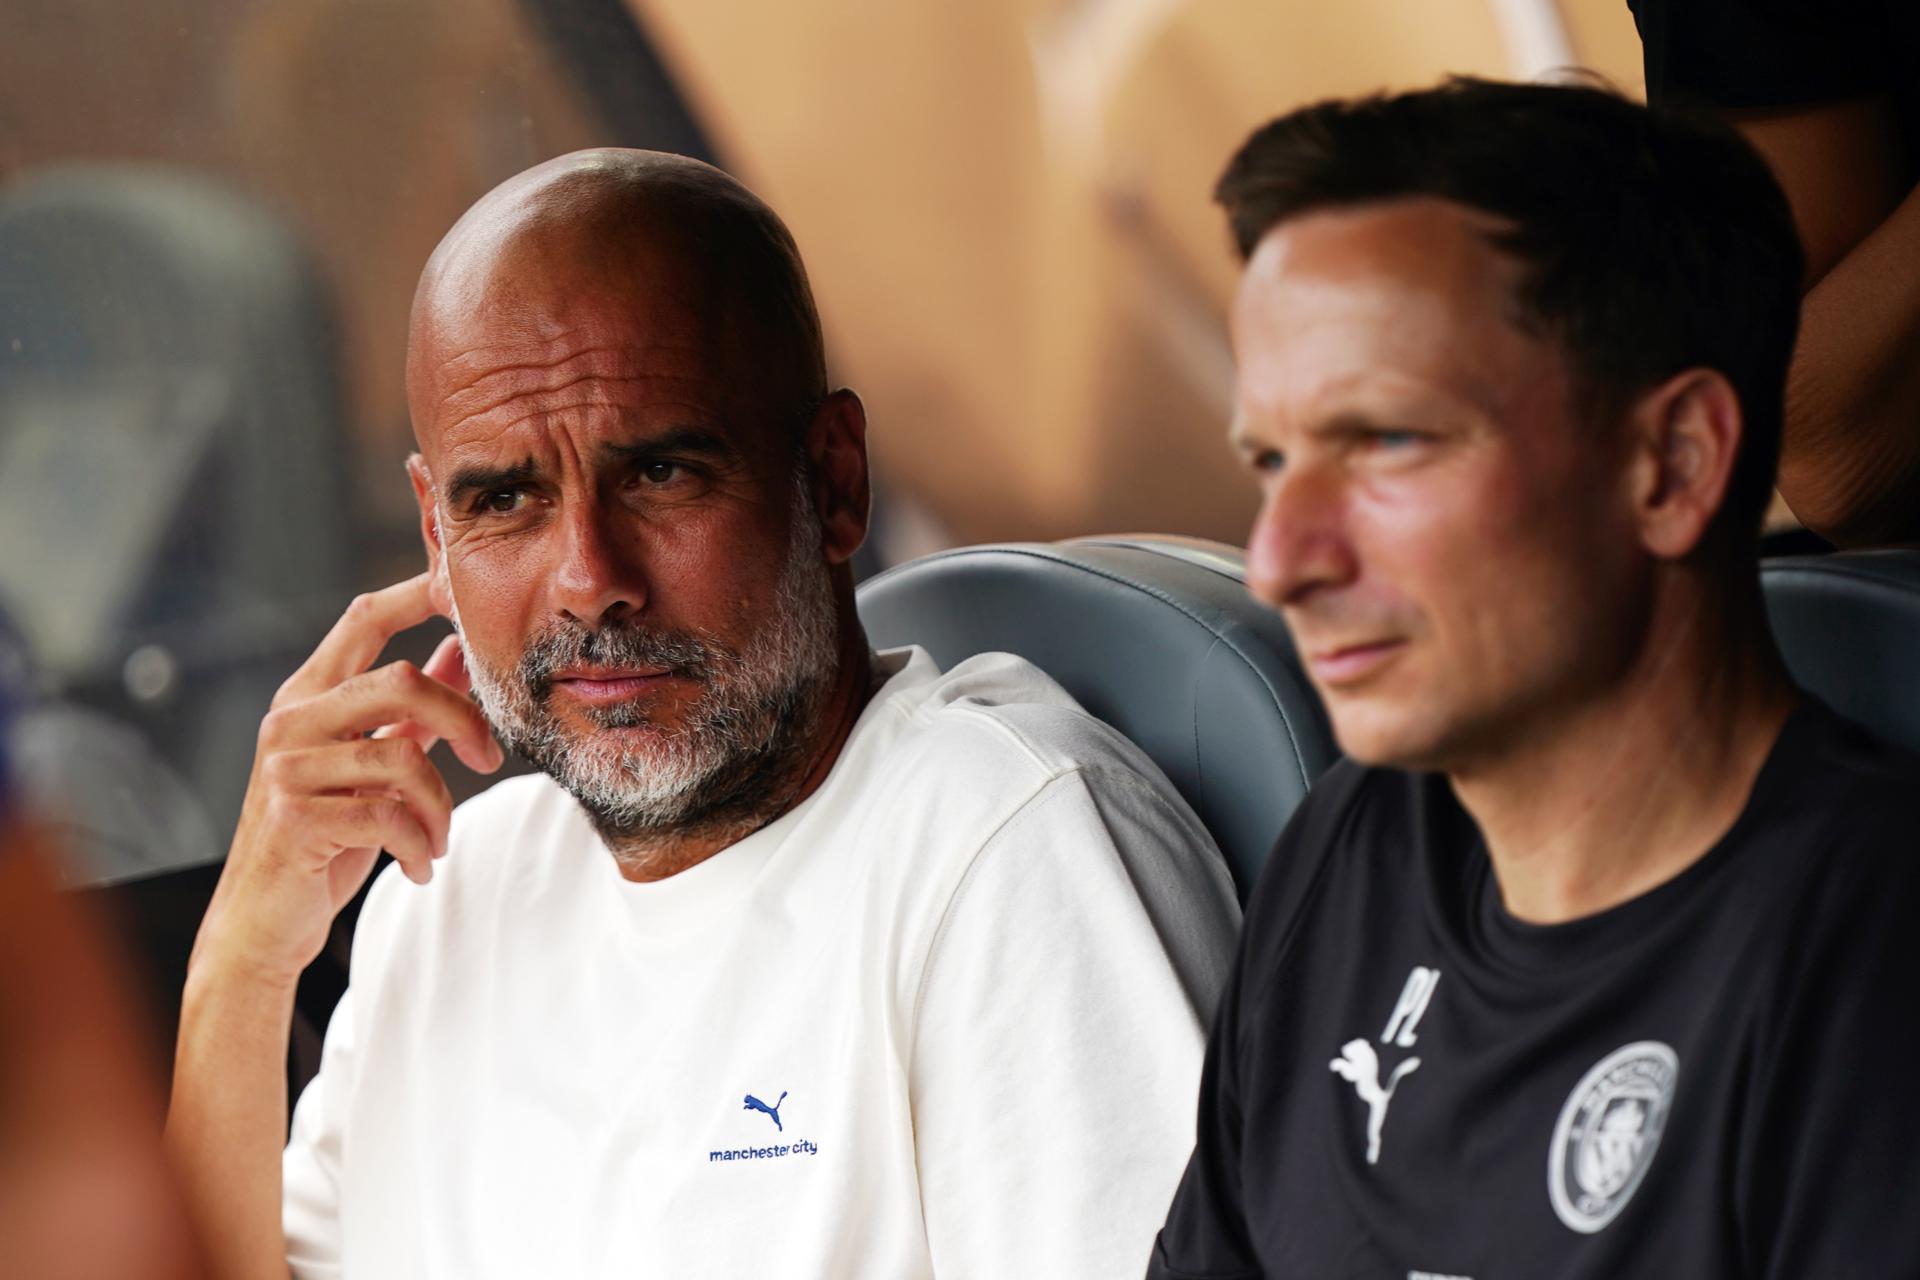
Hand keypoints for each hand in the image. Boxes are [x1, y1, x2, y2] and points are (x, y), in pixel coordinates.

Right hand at [194, 574, 502, 983]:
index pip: (364, 618)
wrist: (264, 922)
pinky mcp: (295, 818)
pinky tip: (421, 865)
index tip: (464, 586)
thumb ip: (412, 710)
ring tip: (439, 838)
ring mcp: (288, 768)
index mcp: (308, 696)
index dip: (418, 592)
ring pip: (405, 758)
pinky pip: (389, 816)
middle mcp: (291, 720)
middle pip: (400, 680)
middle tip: (490, 758)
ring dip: (441, 807)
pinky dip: (421, 845)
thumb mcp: (372, 765)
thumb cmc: (322, 837)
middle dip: (465, 717)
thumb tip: (457, 650)